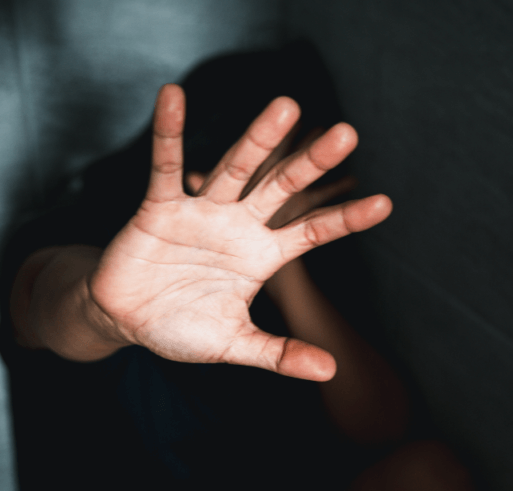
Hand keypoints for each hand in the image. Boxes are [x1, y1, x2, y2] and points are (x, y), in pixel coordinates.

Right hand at [86, 84, 390, 380]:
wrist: (126, 322)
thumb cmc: (183, 327)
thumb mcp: (235, 344)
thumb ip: (279, 354)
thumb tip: (331, 370)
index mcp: (262, 256)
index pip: (313, 233)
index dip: (346, 218)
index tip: (386, 203)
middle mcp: (239, 226)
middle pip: (282, 188)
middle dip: (312, 164)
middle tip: (348, 133)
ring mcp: (202, 212)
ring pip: (236, 169)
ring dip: (258, 140)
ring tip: (287, 106)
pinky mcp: (159, 208)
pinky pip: (164, 167)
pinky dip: (168, 133)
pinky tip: (174, 97)